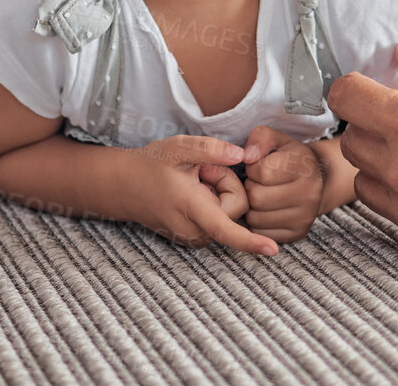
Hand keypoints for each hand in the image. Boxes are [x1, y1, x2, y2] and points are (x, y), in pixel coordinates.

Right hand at [129, 135, 279, 255]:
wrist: (125, 186)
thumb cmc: (151, 165)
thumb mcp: (178, 147)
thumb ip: (211, 149)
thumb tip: (241, 154)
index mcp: (192, 208)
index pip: (226, 230)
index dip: (250, 241)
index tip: (272, 250)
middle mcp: (195, 231)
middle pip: (236, 206)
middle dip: (224, 182)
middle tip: (199, 171)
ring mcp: (195, 237)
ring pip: (228, 211)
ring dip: (216, 191)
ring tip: (191, 181)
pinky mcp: (197, 238)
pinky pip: (219, 216)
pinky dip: (211, 200)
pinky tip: (190, 191)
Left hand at [241, 127, 324, 243]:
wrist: (314, 179)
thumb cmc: (288, 157)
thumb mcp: (276, 139)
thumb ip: (260, 138)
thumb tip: (247, 156)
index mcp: (304, 166)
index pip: (262, 172)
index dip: (252, 168)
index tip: (258, 166)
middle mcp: (310, 194)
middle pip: (257, 198)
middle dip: (250, 188)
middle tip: (258, 183)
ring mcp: (305, 216)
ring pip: (257, 218)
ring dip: (251, 207)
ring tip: (262, 194)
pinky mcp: (298, 233)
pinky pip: (262, 233)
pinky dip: (257, 223)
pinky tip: (266, 210)